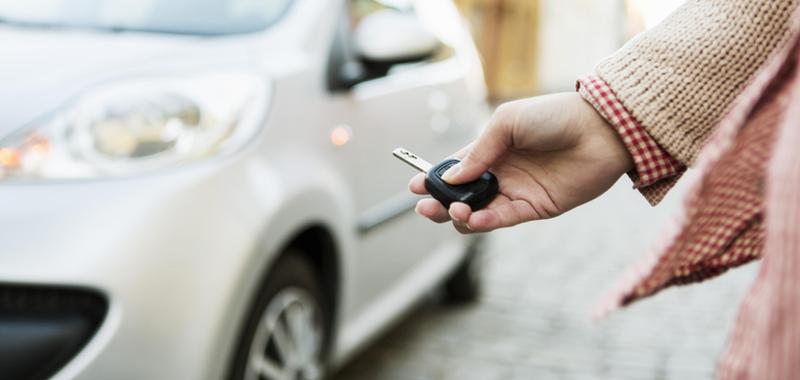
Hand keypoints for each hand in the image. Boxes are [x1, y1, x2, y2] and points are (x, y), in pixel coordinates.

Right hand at [410, 92, 632, 232]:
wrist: (600, 130)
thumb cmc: (555, 116)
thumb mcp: (508, 121)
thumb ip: (478, 151)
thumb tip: (451, 179)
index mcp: (490, 149)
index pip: (455, 169)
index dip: (433, 180)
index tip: (415, 188)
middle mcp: (500, 173)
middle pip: (461, 196)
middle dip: (440, 204)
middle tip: (426, 207)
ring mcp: (516, 192)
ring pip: (479, 212)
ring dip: (461, 215)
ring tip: (456, 210)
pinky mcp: (535, 208)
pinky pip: (503, 219)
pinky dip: (485, 222)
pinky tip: (474, 219)